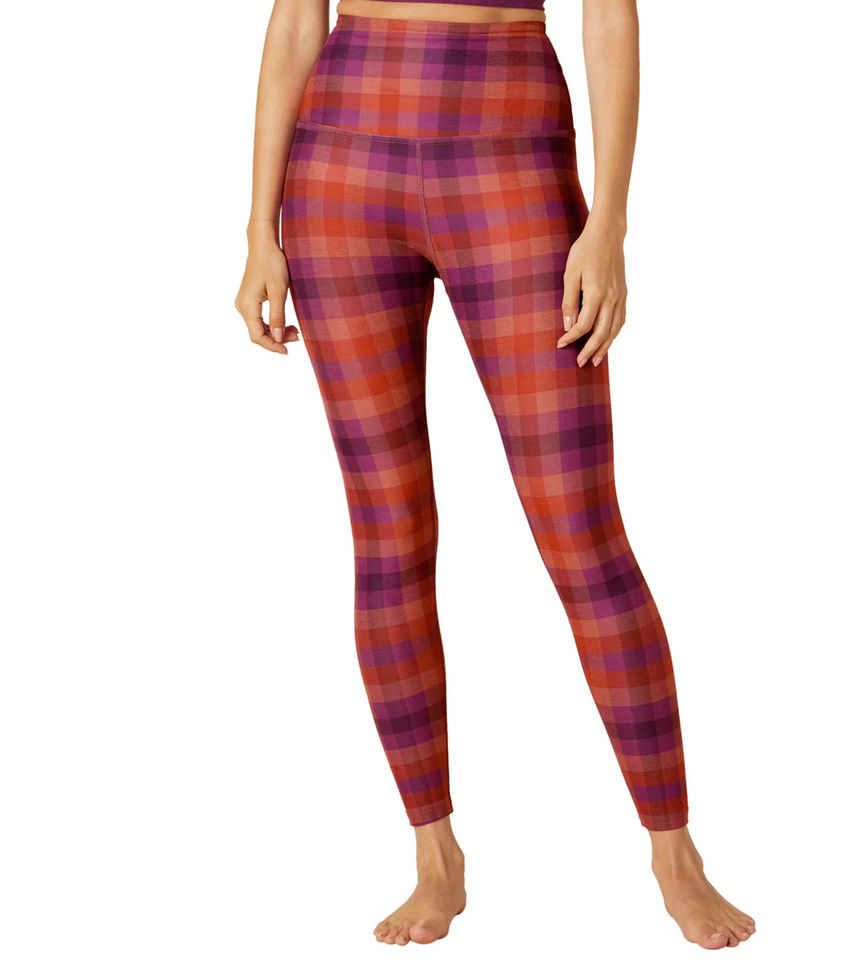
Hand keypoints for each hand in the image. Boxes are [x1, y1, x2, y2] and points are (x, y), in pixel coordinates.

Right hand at [234, 234, 299, 354]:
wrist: (263, 246)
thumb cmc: (272, 264)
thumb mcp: (279, 291)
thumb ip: (278, 315)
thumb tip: (277, 338)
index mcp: (247, 306)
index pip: (257, 336)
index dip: (272, 346)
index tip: (287, 351)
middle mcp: (242, 307)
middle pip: (258, 333)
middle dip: (277, 339)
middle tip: (298, 337)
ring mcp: (245, 304)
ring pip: (260, 327)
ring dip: (276, 333)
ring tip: (295, 331)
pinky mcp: (249, 300)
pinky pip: (259, 319)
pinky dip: (273, 324)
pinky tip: (286, 324)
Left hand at [557, 216, 627, 365]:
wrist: (608, 233)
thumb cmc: (585, 251)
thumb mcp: (570, 273)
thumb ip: (569, 301)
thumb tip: (568, 325)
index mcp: (596, 294)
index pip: (584, 326)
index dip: (572, 338)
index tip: (560, 344)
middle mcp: (611, 298)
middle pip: (602, 333)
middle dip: (590, 350)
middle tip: (580, 363)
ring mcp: (620, 296)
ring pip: (614, 329)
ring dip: (605, 346)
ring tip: (595, 360)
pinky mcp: (623, 293)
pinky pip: (621, 319)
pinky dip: (615, 333)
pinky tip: (608, 340)